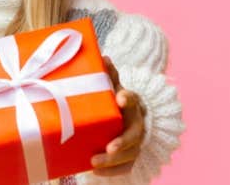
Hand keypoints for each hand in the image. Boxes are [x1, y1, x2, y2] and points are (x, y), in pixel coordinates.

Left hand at [91, 56, 147, 175]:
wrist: (127, 119)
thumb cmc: (114, 102)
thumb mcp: (111, 87)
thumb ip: (107, 74)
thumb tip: (101, 56)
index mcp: (131, 105)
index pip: (133, 99)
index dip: (127, 99)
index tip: (120, 98)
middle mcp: (137, 124)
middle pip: (134, 134)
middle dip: (122, 142)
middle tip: (108, 148)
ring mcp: (135, 142)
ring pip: (130, 154)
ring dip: (113, 161)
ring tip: (93, 163)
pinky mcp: (129, 157)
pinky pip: (125, 167)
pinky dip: (112, 172)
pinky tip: (95, 172)